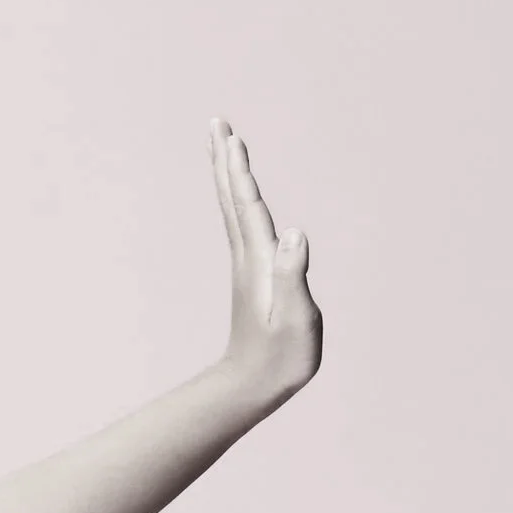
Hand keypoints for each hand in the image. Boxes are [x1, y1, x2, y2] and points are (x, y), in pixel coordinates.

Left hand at [212, 117, 321, 408]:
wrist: (250, 389)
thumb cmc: (279, 360)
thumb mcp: (296, 320)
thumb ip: (294, 275)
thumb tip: (293, 232)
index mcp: (259, 262)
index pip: (247, 206)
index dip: (239, 170)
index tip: (231, 136)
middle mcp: (247, 258)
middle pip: (232, 198)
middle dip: (226, 159)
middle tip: (217, 123)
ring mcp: (247, 266)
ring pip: (233, 209)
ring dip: (229, 175)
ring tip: (227, 146)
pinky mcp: (252, 275)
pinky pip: (242, 225)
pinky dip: (239, 201)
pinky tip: (241, 196)